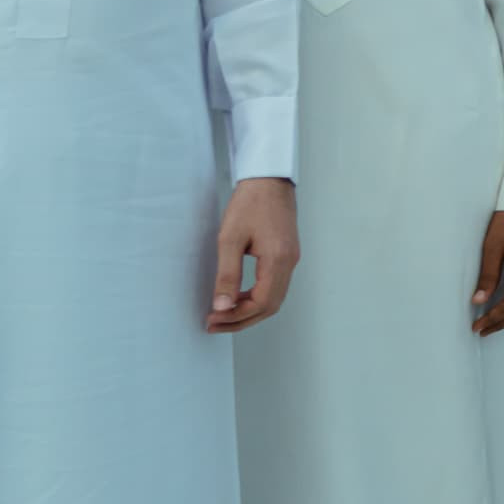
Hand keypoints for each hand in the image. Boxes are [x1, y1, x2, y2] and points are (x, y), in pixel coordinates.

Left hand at [209, 177, 299, 333]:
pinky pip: (275, 286)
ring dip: (249, 311)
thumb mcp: (230, 239)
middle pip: (270, 306)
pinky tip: (238, 297)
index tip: (212, 318)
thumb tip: (222, 306)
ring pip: (274, 298)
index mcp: (278, 260)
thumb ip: (227, 275)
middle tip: (214, 324)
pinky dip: (257, 299)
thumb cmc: (249, 204)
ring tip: (223, 314)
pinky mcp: (288, 254)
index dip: (236, 316)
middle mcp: (290, 263)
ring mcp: (291, 259)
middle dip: (242, 320)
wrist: (269, 180)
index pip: (261, 302)